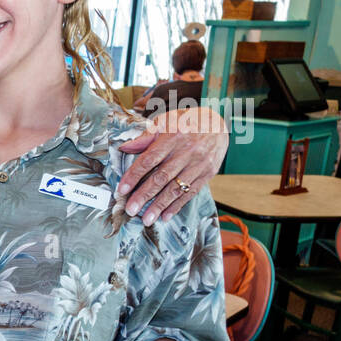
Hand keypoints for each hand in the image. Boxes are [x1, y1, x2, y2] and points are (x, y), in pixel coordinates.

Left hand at [117, 105, 227, 225]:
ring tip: (146, 219)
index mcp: (173, 137)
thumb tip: (124, 148)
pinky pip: (191, 192)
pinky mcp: (208, 173)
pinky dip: (177, 206)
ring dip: (160, 205)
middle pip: (162, 177)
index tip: (122, 189)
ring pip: (176, 188)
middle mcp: (187, 152)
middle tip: (130, 210)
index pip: (150, 159)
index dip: (134, 175)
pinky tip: (165, 216)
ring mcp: (199, 164)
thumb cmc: (186, 122)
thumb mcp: (166, 121)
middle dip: (144, 195)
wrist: (218, 123)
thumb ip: (146, 136)